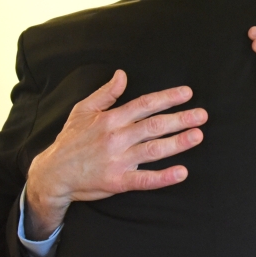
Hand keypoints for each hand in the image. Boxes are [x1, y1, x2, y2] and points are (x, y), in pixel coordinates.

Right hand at [25, 70, 206, 238]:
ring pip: (153, 149)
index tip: (187, 94)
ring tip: (198, 136)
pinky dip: (164, 177)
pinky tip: (181, 172)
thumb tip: (122, 74)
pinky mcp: (118, 181)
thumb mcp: (82, 110)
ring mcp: (118, 160)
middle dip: (181, 119)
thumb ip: (105, 93)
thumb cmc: (70, 140)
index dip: (167, 98)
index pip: (144, 104)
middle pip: (154, 125)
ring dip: (178, 142)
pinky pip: (144, 179)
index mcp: (110, 119)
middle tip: (202, 115)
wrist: (53, 173)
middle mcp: (116, 137)